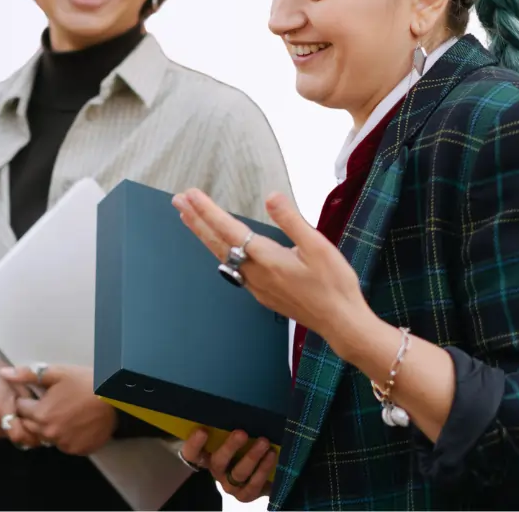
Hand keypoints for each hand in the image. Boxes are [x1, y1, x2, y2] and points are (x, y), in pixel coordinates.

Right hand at [0, 351, 38, 446]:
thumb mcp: (13, 379)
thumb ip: (27, 398)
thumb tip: (43, 413)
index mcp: (1, 406)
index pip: (19, 435)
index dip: (32, 436)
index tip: (41, 430)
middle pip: (15, 437)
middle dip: (26, 432)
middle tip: (33, 421)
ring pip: (6, 436)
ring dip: (13, 429)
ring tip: (15, 414)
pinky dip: (2, 427)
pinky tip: (2, 413)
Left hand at [1, 364, 116, 455]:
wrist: (114, 397)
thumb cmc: (84, 382)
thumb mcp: (55, 373)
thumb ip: (26, 375)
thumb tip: (3, 374)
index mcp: (40, 415)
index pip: (20, 410)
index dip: (27, 401)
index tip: (38, 395)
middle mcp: (49, 434)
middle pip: (31, 426)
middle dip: (35, 415)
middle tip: (51, 403)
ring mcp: (64, 444)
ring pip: (47, 437)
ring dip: (49, 427)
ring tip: (64, 412)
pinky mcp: (78, 450)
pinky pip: (64, 445)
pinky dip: (65, 436)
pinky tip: (74, 423)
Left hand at [172, 188, 369, 345]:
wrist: (341, 322)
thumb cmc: (334, 284)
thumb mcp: (318, 246)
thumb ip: (291, 220)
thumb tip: (271, 197)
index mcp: (267, 258)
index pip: (229, 229)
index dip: (207, 210)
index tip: (190, 195)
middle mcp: (255, 272)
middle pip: (217, 242)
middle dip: (196, 220)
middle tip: (177, 201)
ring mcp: (256, 285)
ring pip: (222, 256)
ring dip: (204, 235)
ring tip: (190, 218)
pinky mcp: (262, 294)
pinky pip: (233, 268)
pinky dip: (219, 251)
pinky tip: (219, 247)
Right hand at [180, 428, 274, 502]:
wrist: (258, 473)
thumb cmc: (240, 447)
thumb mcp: (230, 437)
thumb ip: (227, 427)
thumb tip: (235, 405)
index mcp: (206, 456)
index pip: (192, 453)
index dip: (194, 444)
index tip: (202, 430)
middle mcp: (216, 471)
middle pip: (218, 462)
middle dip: (230, 447)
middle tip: (242, 433)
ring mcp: (230, 485)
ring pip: (239, 473)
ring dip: (252, 457)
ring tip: (264, 442)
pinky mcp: (245, 495)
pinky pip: (254, 484)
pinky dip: (263, 469)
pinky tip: (271, 455)